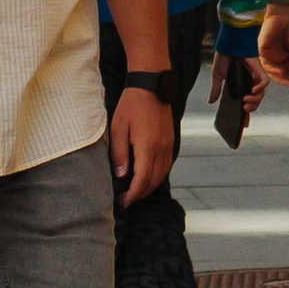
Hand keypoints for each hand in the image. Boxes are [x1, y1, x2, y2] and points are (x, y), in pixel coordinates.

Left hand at [109, 85, 175, 205]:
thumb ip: (119, 153)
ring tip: (135, 191)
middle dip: (140, 194)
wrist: (152, 85)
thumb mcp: (118, 128)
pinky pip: (166, 166)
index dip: (132, 195)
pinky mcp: (170, 141)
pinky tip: (147, 176)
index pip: (142, 180)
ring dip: (149, 187)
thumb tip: (121, 176)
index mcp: (147, 147)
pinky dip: (157, 176)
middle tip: (126, 200)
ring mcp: (168, 146)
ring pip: (162, 175)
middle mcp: (161, 149)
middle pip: (153, 181)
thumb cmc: (131, 105)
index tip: (123, 202)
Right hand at [210, 43, 269, 110]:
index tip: (242, 112)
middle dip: (252, 106)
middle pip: (257, 99)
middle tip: (244, 107)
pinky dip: (260, 88)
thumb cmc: (223, 58)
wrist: (228, 45)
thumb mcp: (217, 76)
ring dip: (255, 99)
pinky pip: (264, 82)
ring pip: (262, 92)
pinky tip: (252, 91)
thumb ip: (215, 89)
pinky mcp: (259, 70)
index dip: (248, 107)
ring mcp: (256, 76)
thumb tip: (210, 102)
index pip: (249, 99)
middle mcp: (250, 81)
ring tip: (245, 100)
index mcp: (242, 84)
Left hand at [257, 0, 288, 86]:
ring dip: (282, 78)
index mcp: (286, 58)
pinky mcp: (262, 51)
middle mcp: (277, 58)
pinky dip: (273, 70)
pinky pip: (266, 65)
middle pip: (281, 75)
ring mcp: (269, 55)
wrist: (284, 15)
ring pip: (273, 72)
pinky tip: (282, 71)